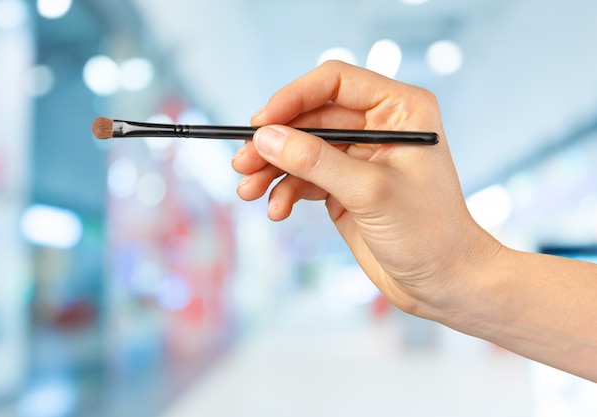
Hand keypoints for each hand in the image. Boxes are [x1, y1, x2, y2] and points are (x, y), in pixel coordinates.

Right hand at [232, 61, 499, 317]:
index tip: (260, 123)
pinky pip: (305, 178)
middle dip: (275, 142)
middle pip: (310, 117)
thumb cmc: (428, 232)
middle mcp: (378, 127)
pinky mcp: (345, 186)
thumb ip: (315, 161)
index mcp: (399, 109)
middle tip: (243, 163)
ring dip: (273, 169)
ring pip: (302, 149)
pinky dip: (286, 192)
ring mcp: (359, 157)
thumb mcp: (368, 192)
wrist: (443, 282)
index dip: (292, 97)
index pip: (334, 83)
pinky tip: (277, 210)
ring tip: (249, 191)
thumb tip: (266, 137)